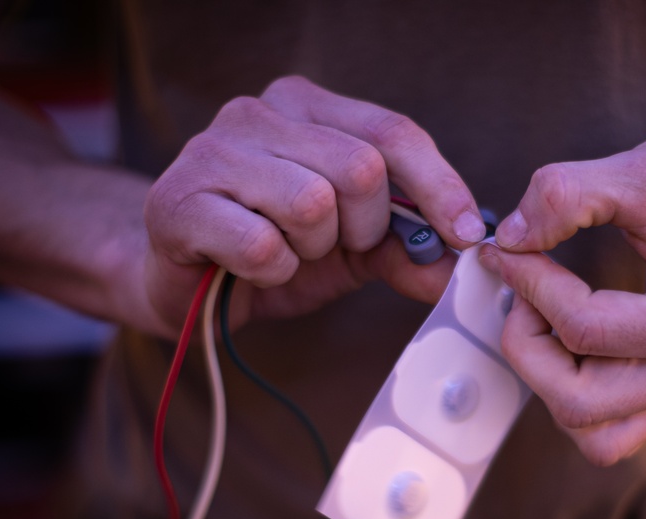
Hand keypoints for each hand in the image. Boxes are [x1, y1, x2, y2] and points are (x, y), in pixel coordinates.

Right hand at [143, 76, 485, 334]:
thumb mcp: (351, 249)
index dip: (439, 185)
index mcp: (306, 106)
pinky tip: (250, 268)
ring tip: (284, 252)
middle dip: (363, 228)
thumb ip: (403, 249)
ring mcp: (212, 150)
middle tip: (332, 247)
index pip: (393, 131)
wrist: (186, 285)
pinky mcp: (178, 200)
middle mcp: (258, 112)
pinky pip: (262, 245)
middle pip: (360, 169)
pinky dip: (272, 272)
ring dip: (312, 251)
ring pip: (312, 204)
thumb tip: (456, 267)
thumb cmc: (273, 252)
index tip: (467, 234)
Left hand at [478, 116, 645, 464]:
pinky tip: (560, 332)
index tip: (504, 248)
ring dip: (546, 378)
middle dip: (528, 344)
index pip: (583, 330)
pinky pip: (607, 422)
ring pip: (590, 429)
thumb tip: (505, 240)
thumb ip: (564, 197)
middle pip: (577, 402)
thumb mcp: (641, 170)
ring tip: (540, 314)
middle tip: (519, 287)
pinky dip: (570, 388)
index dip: (527, 286)